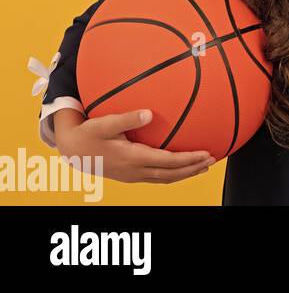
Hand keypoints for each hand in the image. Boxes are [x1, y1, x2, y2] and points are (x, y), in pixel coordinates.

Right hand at [53, 108, 215, 183]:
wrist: (72, 151)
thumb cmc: (88, 134)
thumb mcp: (104, 124)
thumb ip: (126, 118)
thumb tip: (148, 113)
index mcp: (132, 159)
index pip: (168, 162)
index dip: (189, 160)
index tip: (207, 154)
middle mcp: (135, 171)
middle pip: (171, 174)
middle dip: (193, 168)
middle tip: (212, 161)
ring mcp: (133, 176)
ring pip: (165, 179)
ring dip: (185, 173)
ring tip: (203, 166)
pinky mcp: (130, 175)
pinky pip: (157, 178)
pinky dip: (172, 174)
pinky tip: (180, 166)